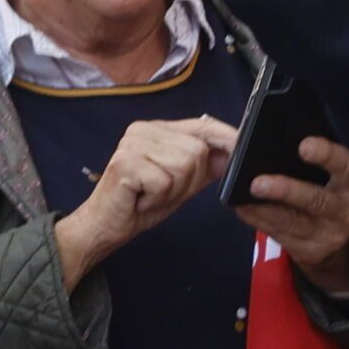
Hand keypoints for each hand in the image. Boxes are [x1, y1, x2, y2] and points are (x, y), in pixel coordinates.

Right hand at [54, 116, 236, 290]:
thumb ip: (205, 167)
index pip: (201, 124)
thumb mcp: (182, 184)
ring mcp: (131, 144)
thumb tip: (233, 153)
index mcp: (157, 129)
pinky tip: (141, 198)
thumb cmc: (141, 203)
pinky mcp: (124, 163)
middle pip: (196, 151)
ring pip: (183, 165)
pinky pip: (164, 182)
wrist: (106, 224)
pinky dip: (158, 197)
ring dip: (173, 190)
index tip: (243, 147)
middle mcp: (142, 130)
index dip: (226, 137)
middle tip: (163, 191)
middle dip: (189, 180)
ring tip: (152, 194)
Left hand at [233, 137, 348, 293]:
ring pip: (291, 221)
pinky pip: (277, 233)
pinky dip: (256, 219)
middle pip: (316, 200)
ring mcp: (328, 234)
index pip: (345, 166)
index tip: (303, 146)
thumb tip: (266, 142)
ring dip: (262, 209)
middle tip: (257, 183)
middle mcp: (345, 210)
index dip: (326, 155)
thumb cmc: (325, 189)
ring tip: (240, 197)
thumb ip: (307, 162)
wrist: (336, 235)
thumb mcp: (330, 176)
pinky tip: (241, 207)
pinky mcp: (309, 250)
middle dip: (285, 190)